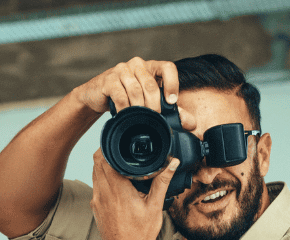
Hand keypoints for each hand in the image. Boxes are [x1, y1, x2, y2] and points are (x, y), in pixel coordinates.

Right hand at [73, 57, 195, 127]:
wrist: (97, 96)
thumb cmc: (126, 98)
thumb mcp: (149, 103)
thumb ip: (170, 112)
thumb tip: (191, 124)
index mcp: (151, 67)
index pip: (167, 67)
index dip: (172, 84)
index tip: (171, 102)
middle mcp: (137, 64)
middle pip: (151, 84)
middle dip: (154, 105)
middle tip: (154, 118)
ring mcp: (122, 70)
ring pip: (136, 90)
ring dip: (139, 108)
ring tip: (140, 119)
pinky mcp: (109, 79)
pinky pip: (120, 95)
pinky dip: (125, 108)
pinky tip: (126, 115)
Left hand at [91, 149, 179, 239]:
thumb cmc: (140, 234)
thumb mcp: (155, 206)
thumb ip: (162, 182)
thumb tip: (172, 164)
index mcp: (117, 190)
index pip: (104, 159)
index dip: (107, 147)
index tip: (116, 142)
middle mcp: (103, 194)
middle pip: (96, 164)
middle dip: (105, 154)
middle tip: (119, 150)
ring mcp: (97, 201)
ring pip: (95, 175)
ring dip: (103, 167)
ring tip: (118, 164)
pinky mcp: (95, 208)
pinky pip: (95, 187)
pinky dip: (102, 180)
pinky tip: (115, 182)